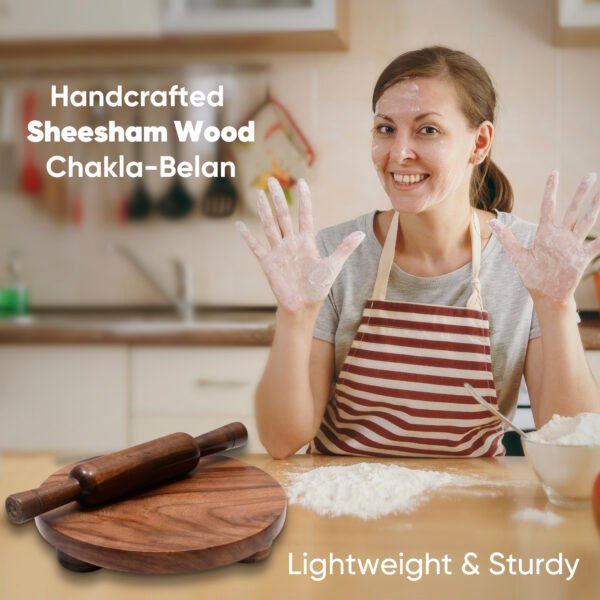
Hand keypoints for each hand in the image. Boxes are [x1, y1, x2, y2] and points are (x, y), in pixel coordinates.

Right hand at [236, 177, 364, 310]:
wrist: (303, 306)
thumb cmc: (317, 287)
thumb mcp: (333, 265)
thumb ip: (344, 248)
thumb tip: (362, 233)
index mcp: (306, 241)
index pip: (304, 215)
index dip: (304, 199)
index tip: (301, 182)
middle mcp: (291, 243)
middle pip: (283, 215)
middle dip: (278, 197)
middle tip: (272, 180)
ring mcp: (278, 251)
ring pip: (269, 225)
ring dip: (264, 209)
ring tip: (258, 193)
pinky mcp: (268, 262)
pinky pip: (256, 247)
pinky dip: (247, 237)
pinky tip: (239, 225)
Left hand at [489, 170, 599, 302]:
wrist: (545, 294)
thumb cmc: (532, 276)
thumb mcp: (518, 256)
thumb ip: (507, 238)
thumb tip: (492, 223)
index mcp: (546, 233)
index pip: (549, 206)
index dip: (551, 189)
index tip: (555, 172)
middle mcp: (562, 235)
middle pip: (573, 209)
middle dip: (582, 193)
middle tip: (591, 175)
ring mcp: (573, 245)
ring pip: (587, 221)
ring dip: (595, 207)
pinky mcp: (581, 258)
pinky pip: (595, 245)